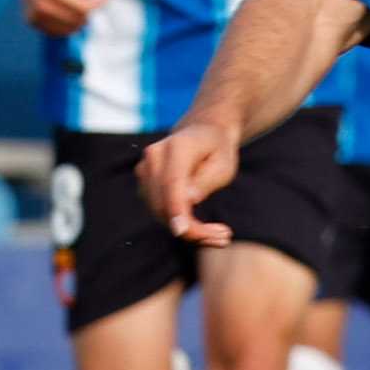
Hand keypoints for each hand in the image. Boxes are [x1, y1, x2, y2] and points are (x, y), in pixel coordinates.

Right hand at [18, 0, 101, 36]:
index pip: (84, 8)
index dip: (99, 2)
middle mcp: (41, 5)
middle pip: (78, 19)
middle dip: (87, 8)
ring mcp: (34, 14)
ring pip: (69, 28)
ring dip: (78, 16)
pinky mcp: (30, 20)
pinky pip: (57, 31)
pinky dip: (66, 22)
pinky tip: (64, 6)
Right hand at [135, 120, 243, 245]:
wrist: (202, 133)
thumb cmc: (218, 149)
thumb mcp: (224, 164)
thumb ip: (206, 180)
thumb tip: (188, 199)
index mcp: (177, 146)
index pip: (172, 182)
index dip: (176, 209)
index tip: (182, 231)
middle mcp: (154, 156)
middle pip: (164, 202)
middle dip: (191, 228)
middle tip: (224, 237)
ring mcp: (145, 169)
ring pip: (159, 212)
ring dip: (187, 230)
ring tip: (219, 234)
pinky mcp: (144, 183)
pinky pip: (158, 211)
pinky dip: (179, 224)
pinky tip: (202, 228)